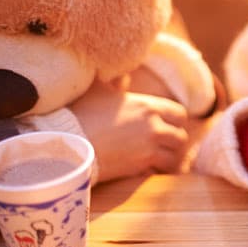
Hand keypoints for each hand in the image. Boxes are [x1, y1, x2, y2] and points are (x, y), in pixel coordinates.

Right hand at [70, 80, 189, 181]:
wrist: (66, 141)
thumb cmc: (80, 112)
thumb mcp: (98, 88)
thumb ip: (116, 80)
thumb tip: (123, 74)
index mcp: (149, 106)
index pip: (180, 113)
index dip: (175, 120)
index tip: (167, 125)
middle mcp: (154, 127)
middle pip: (181, 137)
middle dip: (174, 142)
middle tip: (164, 146)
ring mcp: (148, 149)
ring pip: (174, 158)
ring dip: (167, 159)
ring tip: (158, 160)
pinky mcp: (139, 168)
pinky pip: (157, 172)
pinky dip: (154, 172)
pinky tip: (144, 170)